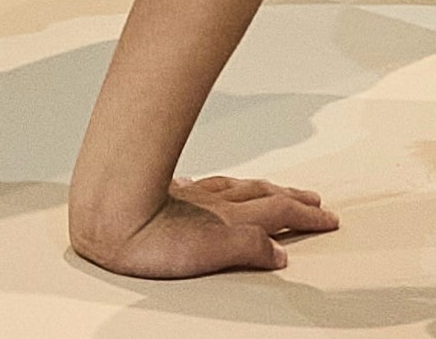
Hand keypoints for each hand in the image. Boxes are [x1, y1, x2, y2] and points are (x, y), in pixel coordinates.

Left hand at [70, 175, 339, 279]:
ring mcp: (191, 196)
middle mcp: (213, 203)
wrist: (107, 214)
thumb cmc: (147, 239)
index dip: (305, 216)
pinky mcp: (167, 193)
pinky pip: (202, 185)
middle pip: (262, 195)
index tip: (328, 218)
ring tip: (276, 188)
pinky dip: (218, 186)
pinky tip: (209, 187)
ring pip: (236, 187)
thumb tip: (279, 252)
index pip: (278, 212)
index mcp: (228, 218)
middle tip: (314, 200)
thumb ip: (248, 249)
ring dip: (261, 188)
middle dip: (291, 198)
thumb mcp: (210, 252)